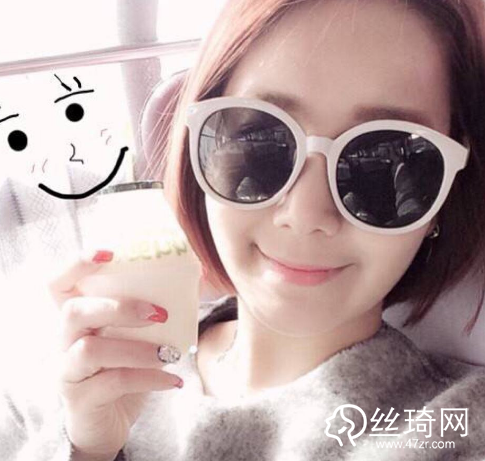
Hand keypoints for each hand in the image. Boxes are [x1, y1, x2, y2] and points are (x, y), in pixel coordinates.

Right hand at [49, 250, 182, 458]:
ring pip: (90, 350)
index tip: (110, 253)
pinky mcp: (80, 400)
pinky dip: (149, 379)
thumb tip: (202, 276)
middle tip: (160, 313)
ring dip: (137, 348)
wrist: (112, 416)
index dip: (77, 264)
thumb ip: (154, 306)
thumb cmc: (124, 364)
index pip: (58, 282)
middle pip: (73, 312)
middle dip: (119, 307)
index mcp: (76, 316)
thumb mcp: (135, 333)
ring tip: (171, 353)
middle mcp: (63, 340)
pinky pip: (113, 383)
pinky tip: (174, 380)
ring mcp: (67, 371)